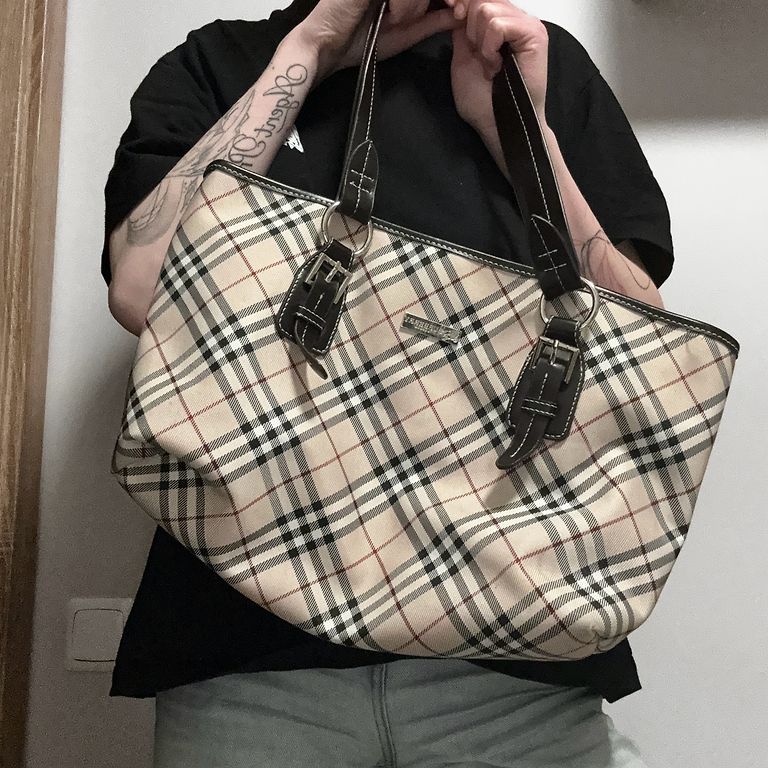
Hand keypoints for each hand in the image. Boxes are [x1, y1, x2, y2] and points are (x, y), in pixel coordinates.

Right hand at [295, 0, 460, 82]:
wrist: (326, 48)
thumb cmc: (360, 43)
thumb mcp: (404, 34)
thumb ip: (431, 22)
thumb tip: (459, 15)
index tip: (459, 7)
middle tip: (453, 8)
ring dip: (415, 2)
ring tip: (399, 20)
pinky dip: (403, 1)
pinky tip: (392, 14)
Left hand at [445, 0, 548, 134]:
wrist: (498, 124)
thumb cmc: (483, 101)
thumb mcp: (463, 58)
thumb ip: (462, 31)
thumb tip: (458, 7)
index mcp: (501, 23)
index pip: (479, 0)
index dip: (462, 7)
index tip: (457, 24)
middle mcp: (516, 19)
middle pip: (480, 0)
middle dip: (470, 30)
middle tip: (482, 59)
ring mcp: (527, 24)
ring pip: (487, 8)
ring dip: (480, 43)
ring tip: (491, 66)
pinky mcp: (534, 34)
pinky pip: (497, 24)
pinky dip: (489, 47)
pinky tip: (496, 66)